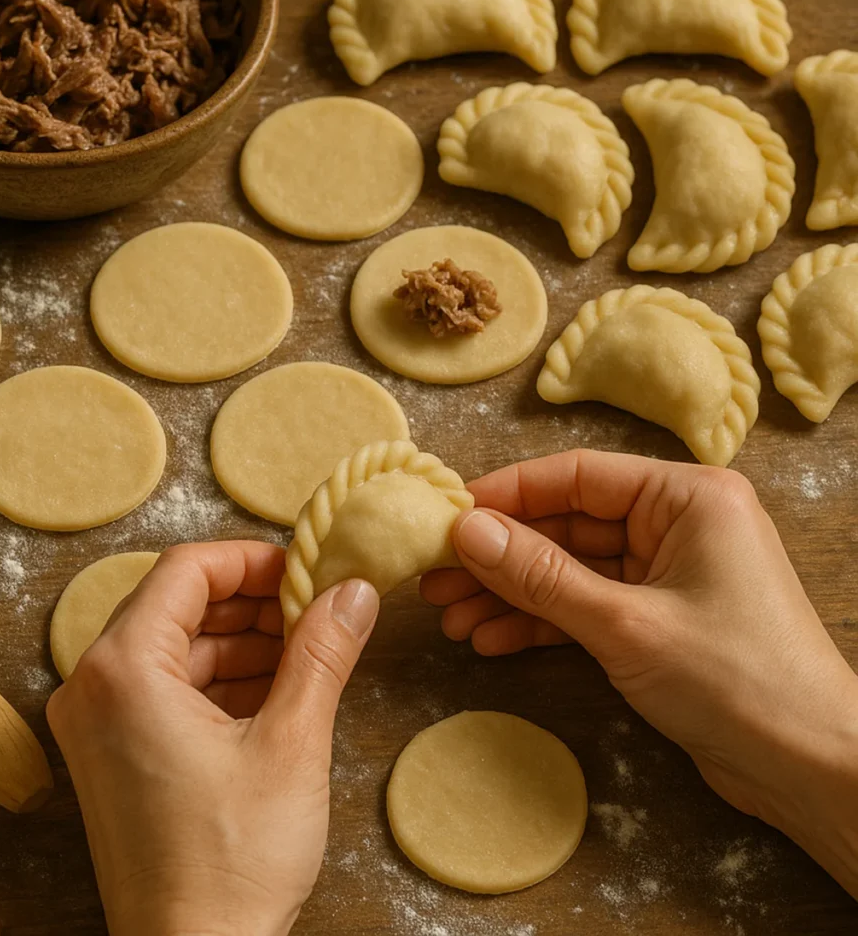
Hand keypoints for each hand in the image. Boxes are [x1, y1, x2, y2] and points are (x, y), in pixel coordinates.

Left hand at [47, 541, 378, 935]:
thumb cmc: (231, 865)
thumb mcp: (291, 744)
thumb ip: (322, 654)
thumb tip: (351, 592)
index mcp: (123, 670)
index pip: (186, 570)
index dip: (251, 559)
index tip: (302, 568)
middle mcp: (93, 689)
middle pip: (178, 606)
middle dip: (251, 602)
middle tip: (313, 608)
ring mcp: (95, 726)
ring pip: (175, 648)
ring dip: (241, 641)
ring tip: (304, 650)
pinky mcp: (110, 757)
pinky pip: (165, 689)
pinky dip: (219, 680)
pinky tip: (274, 690)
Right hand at [422, 449, 857, 895]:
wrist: (811, 770)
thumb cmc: (737, 680)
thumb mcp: (624, 622)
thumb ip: (540, 574)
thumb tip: (466, 531)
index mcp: (687, 497)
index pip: (576, 476)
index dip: (506, 495)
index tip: (446, 515)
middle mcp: (676, 524)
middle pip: (566, 525)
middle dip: (500, 557)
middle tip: (435, 577)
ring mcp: (666, 573)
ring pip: (569, 570)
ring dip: (511, 594)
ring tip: (451, 618)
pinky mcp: (657, 618)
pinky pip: (584, 607)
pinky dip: (541, 623)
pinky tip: (491, 640)